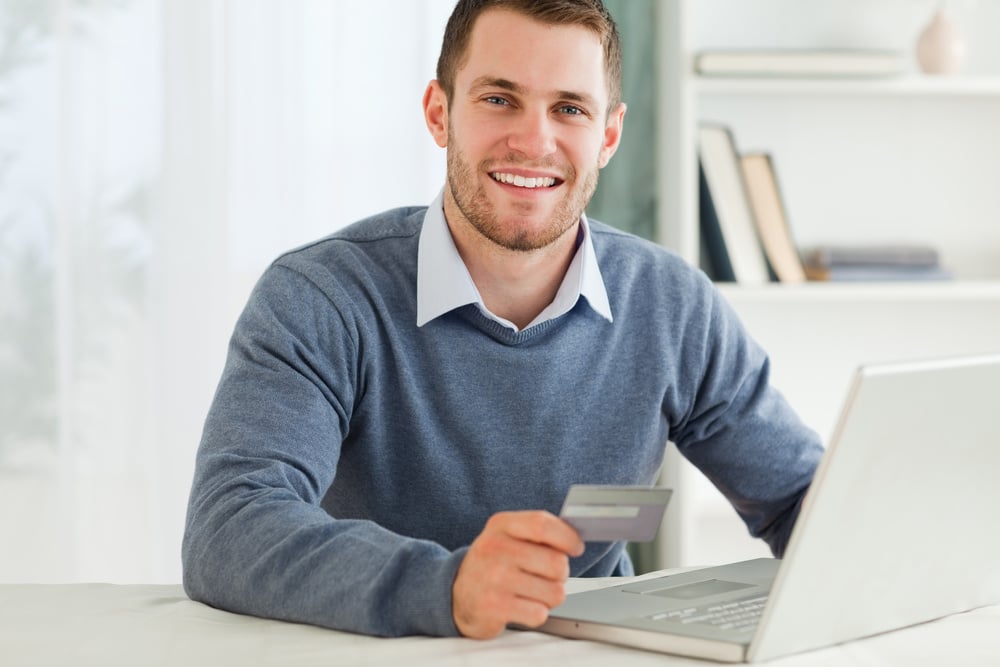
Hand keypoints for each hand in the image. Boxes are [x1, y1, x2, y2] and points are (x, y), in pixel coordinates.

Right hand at [452, 510, 584, 638]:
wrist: (457, 594)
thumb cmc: (493, 563)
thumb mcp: (507, 536)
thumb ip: (538, 531)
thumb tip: (575, 538)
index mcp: (501, 525)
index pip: (543, 525)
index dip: (567, 537)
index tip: (575, 547)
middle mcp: (494, 548)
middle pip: (556, 563)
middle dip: (560, 574)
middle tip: (547, 576)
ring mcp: (493, 578)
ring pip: (554, 592)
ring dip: (549, 596)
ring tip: (531, 592)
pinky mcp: (494, 606)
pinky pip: (539, 613)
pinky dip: (536, 613)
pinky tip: (521, 606)